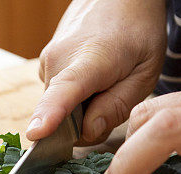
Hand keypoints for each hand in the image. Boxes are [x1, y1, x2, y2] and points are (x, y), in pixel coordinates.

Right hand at [26, 0, 165, 145]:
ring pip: (61, 110)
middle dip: (88, 123)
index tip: (35, 134)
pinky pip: (57, 98)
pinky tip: (93, 77)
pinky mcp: (45, 63)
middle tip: (115, 96)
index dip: (49, 115)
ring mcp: (48, 61)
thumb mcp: (144, 72)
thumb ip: (118, 105)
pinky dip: (76, 98)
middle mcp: (59, 60)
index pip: (64, 91)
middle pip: (64, 118)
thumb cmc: (137, 32)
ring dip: (83, 110)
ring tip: (105, 81)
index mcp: (90, 60)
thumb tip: (88, 132)